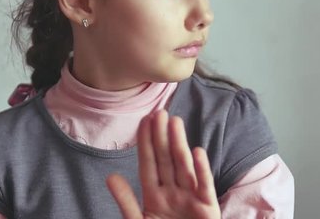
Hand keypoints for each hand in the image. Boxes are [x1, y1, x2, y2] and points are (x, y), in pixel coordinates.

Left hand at [106, 110, 220, 218]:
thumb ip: (126, 202)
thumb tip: (111, 177)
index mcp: (156, 197)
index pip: (149, 164)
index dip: (146, 143)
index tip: (144, 120)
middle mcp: (174, 194)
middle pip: (167, 160)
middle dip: (162, 136)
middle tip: (159, 111)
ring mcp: (191, 200)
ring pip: (184, 168)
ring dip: (179, 145)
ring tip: (174, 123)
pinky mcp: (208, 209)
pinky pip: (204, 187)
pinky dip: (201, 171)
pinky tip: (196, 152)